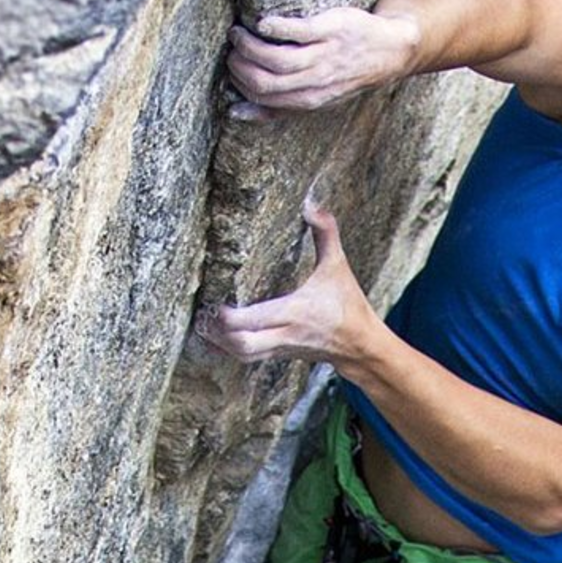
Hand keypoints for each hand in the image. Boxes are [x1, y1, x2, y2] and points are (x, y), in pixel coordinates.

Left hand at [196, 201, 381, 364]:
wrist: (359, 345)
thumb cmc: (347, 304)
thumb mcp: (339, 265)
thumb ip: (326, 233)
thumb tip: (311, 204)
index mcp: (295, 312)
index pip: (254, 320)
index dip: (227, 316)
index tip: (213, 299)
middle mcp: (284, 334)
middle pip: (242, 345)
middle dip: (216, 332)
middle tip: (202, 313)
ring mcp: (280, 348)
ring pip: (241, 355)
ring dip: (218, 342)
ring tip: (203, 323)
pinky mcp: (278, 355)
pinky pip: (247, 358)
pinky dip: (227, 349)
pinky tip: (215, 337)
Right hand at [225, 8, 419, 118]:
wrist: (390, 51)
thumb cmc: (346, 74)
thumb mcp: (316, 99)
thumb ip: (277, 108)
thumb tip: (234, 113)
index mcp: (309, 100)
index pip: (262, 96)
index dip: (239, 82)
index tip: (230, 65)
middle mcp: (316, 81)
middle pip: (265, 80)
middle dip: (238, 65)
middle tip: (230, 49)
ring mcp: (324, 56)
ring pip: (276, 58)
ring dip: (249, 46)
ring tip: (238, 33)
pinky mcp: (331, 30)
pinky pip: (297, 31)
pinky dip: (274, 28)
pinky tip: (261, 22)